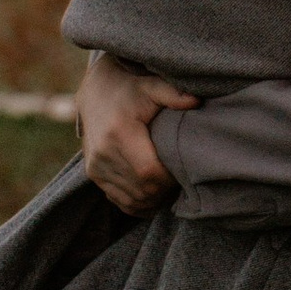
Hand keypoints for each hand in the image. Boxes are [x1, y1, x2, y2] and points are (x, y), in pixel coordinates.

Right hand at [75, 48, 196, 212]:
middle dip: (165, 191)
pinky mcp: (93, 174)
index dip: (170, 178)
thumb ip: (173, 93)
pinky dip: (138, 203)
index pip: (149, 172)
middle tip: (181, 179)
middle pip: (142, 190)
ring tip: (170, 186)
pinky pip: (119, 201)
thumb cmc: (130, 90)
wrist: (96, 94)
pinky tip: (154, 194)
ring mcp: (95, 167)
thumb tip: (197, 101)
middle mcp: (102, 154)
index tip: (184, 169)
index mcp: (118, 134)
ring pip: (132, 200)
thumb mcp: (151, 86)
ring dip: (154, 199)